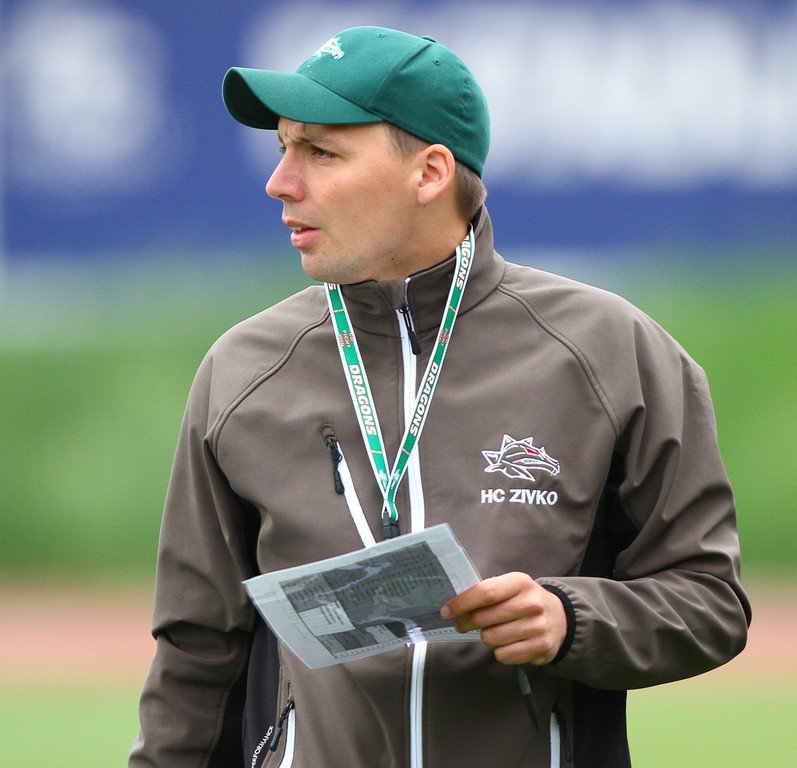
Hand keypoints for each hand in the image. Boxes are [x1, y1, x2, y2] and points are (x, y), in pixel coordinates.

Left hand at [440, 572, 566, 665]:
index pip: (486, 592)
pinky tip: (508, 642)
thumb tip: (453, 604)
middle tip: (462, 624)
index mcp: (520, 582)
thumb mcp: (510, 588)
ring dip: (485, 637)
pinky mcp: (541, 647)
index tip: (445, 611)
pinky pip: (504, 655)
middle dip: (466, 622)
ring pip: (491, 639)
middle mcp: (532, 603)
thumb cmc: (524, 601)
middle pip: (484, 618)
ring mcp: (538, 626)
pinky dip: (499, 651)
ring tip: (493, 631)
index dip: (462, 602)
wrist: (560, 618)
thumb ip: (486, 592)